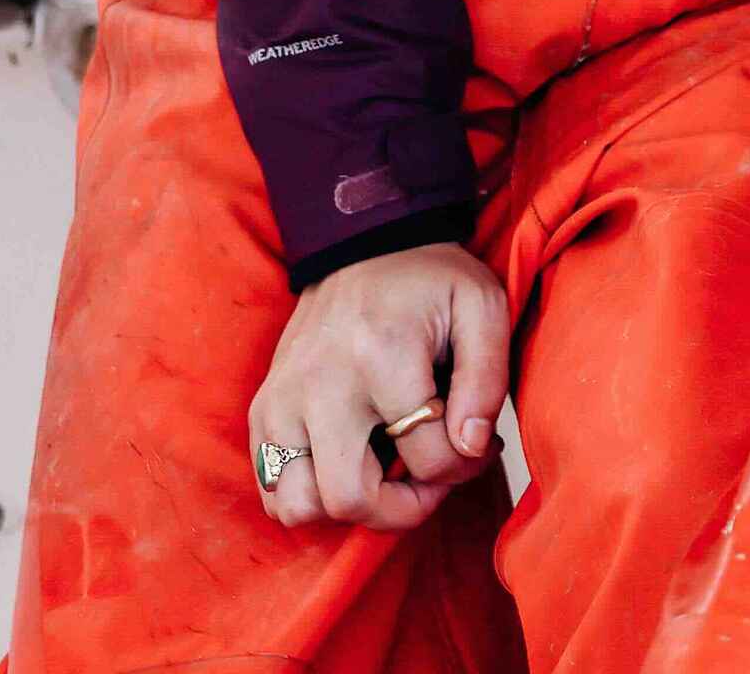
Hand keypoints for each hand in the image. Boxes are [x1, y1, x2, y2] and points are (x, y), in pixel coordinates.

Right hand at [251, 239, 507, 531]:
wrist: (362, 240)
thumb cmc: (430, 279)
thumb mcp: (482, 305)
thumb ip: (487, 380)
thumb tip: (471, 448)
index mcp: (383, 354)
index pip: (429, 458)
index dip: (466, 466)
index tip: (477, 444)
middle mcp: (323, 382)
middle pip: (350, 499)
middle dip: (402, 508)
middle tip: (428, 477)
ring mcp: (284, 397)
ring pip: (300, 505)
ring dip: (348, 508)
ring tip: (384, 472)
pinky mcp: (263, 407)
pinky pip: (272, 490)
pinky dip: (308, 497)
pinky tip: (348, 465)